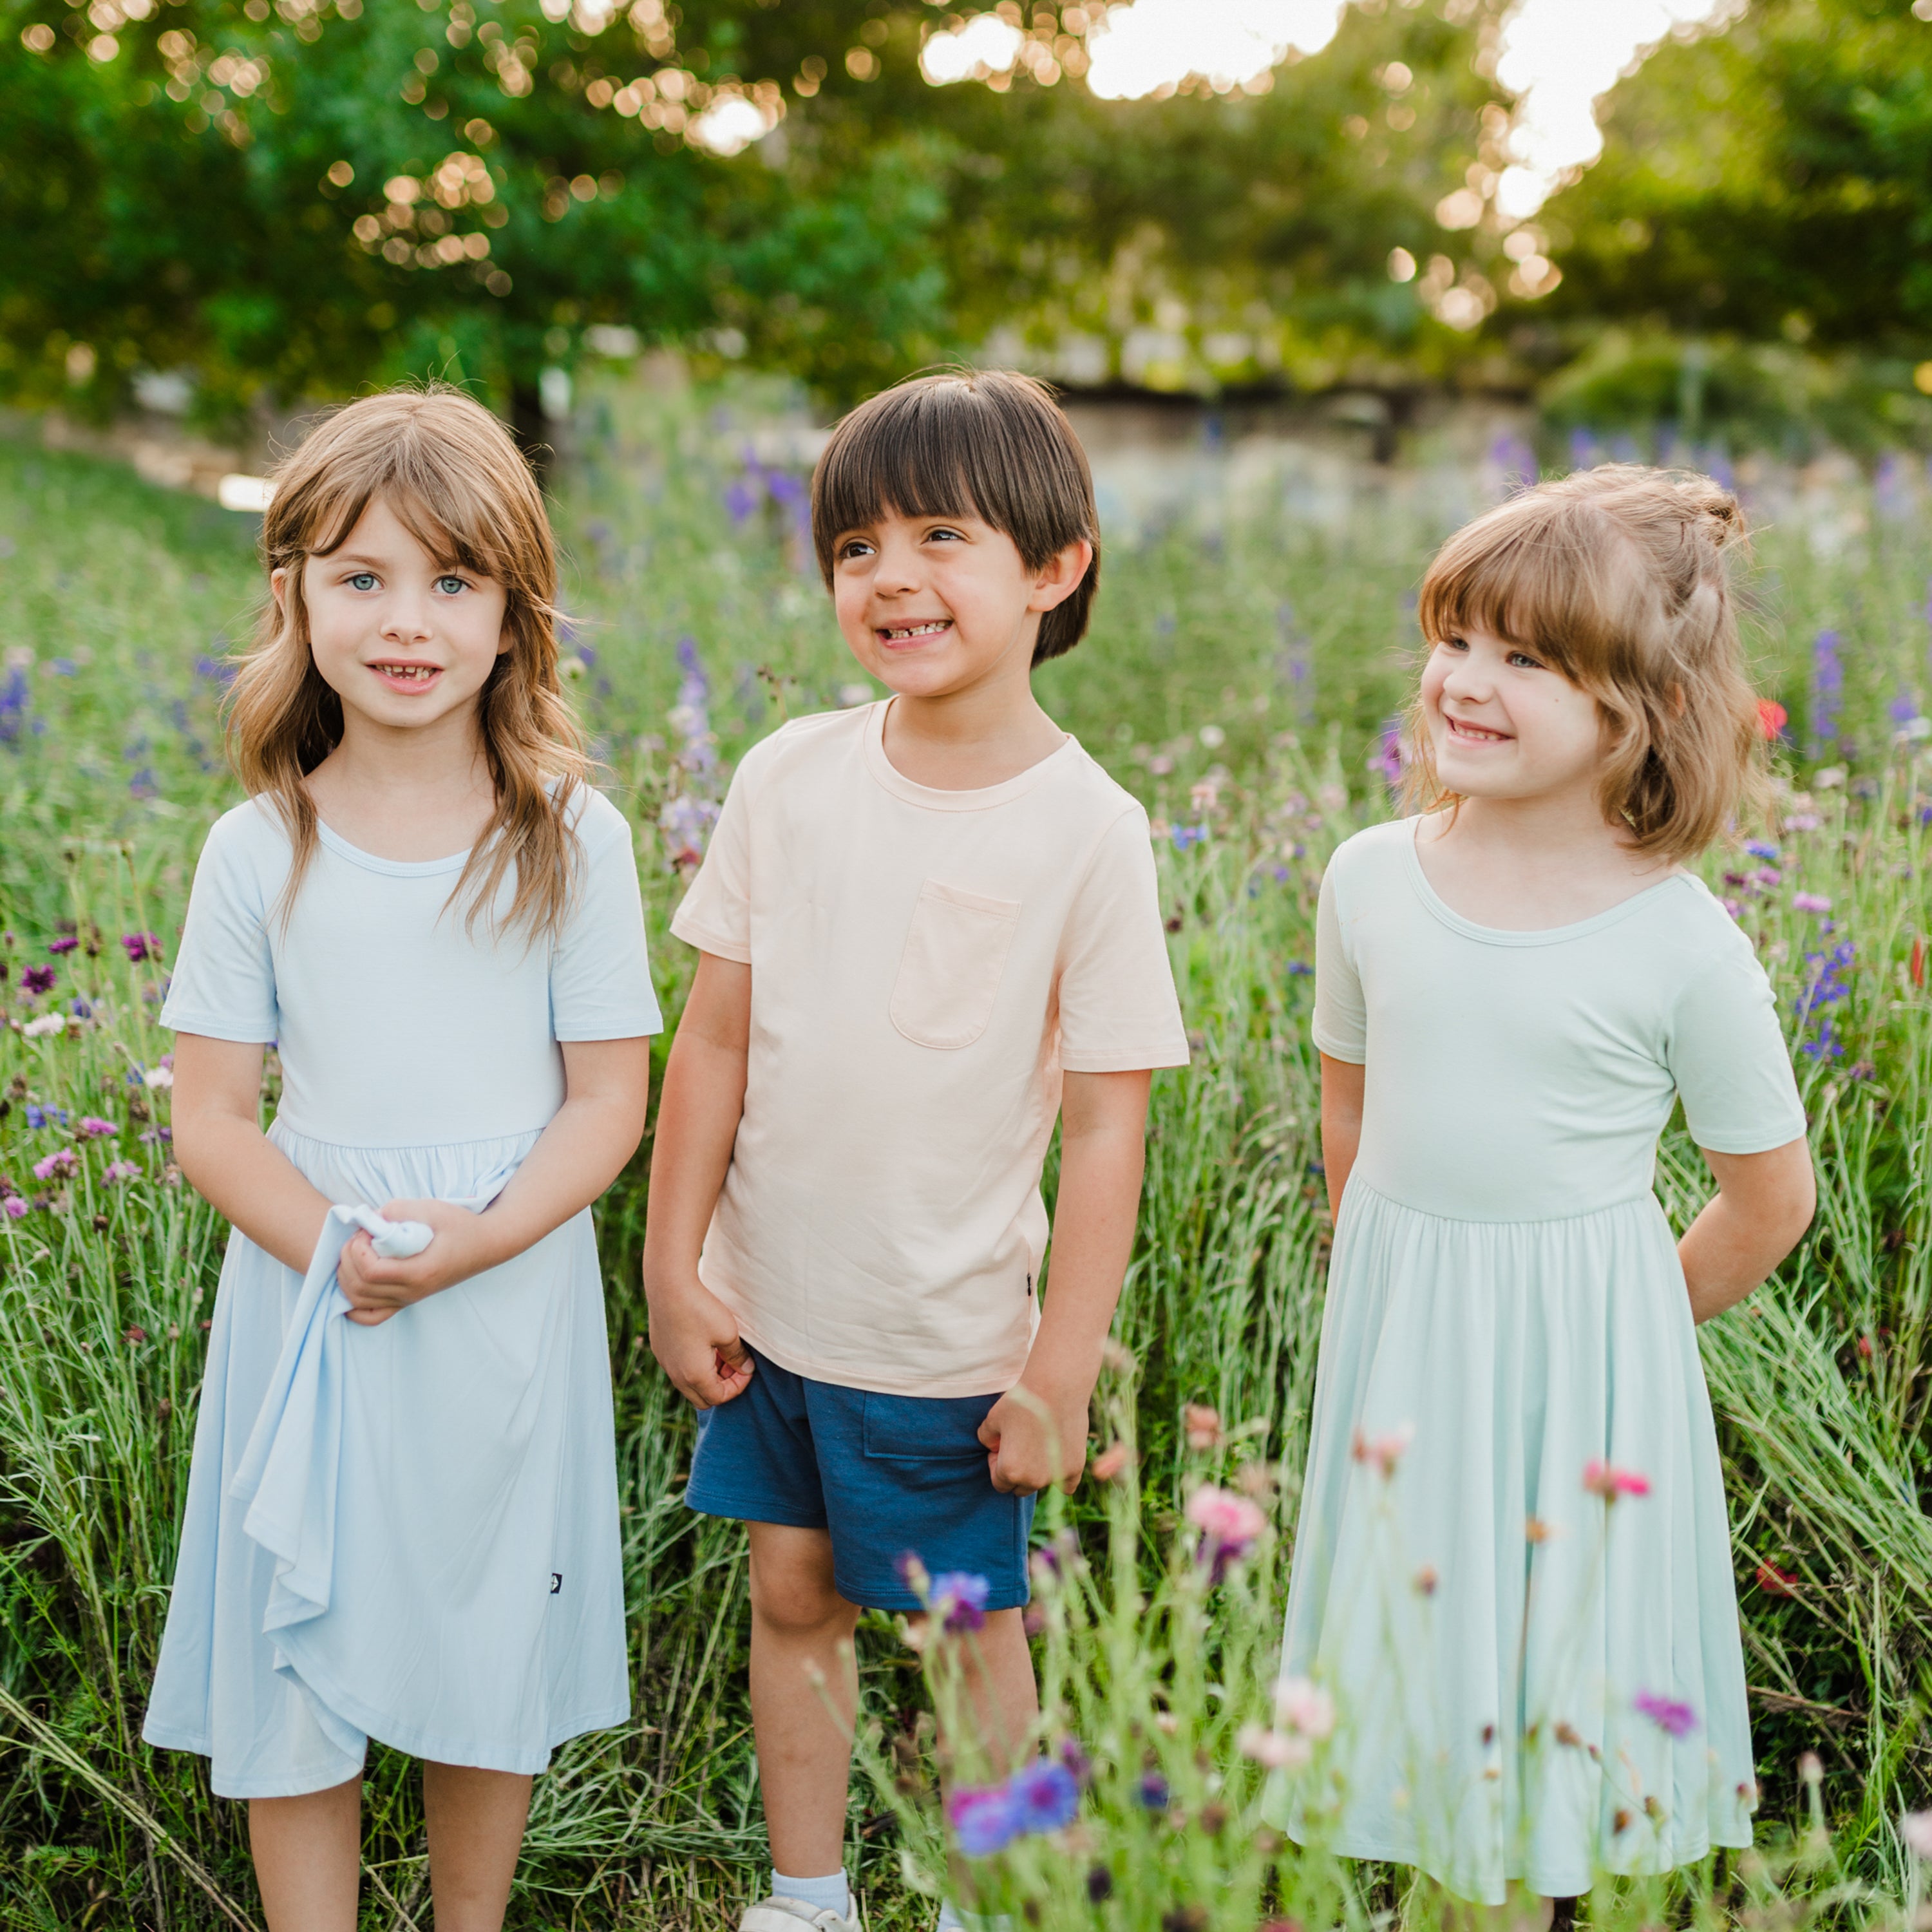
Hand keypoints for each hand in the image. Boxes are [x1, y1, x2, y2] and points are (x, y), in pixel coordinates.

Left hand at [337, 1199, 502, 1326]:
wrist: (488, 1245)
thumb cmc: (463, 1226)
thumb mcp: (434, 1209)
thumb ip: (399, 1209)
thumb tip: (371, 1217)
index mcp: (420, 1271)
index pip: (371, 1271)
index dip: (357, 1250)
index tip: (365, 1230)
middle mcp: (413, 1291)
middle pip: (360, 1288)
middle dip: (347, 1260)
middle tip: (358, 1237)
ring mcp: (410, 1299)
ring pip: (359, 1302)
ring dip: (346, 1277)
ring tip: (356, 1253)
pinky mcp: (408, 1300)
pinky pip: (371, 1315)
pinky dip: (353, 1305)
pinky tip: (353, 1285)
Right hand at [645, 1272, 753, 1408]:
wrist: (669, 1287)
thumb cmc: (701, 1311)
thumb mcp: (728, 1334)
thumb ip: (738, 1356)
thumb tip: (746, 1368)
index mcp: (695, 1377)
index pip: (720, 1397)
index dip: (738, 1386)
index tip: (747, 1367)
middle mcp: (676, 1375)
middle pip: (702, 1398)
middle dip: (721, 1387)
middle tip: (733, 1365)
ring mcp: (665, 1363)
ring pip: (689, 1384)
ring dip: (707, 1376)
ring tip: (721, 1352)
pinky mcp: (660, 1349)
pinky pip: (678, 1369)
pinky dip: (693, 1365)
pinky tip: (703, 1343)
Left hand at [978, 1378, 1089, 1495]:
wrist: (1056, 1387)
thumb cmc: (1022, 1401)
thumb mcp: (992, 1419)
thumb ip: (986, 1439)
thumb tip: (994, 1447)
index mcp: (1010, 1471)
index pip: (999, 1483)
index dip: (997, 1463)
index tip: (1003, 1445)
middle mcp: (1033, 1480)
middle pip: (1020, 1488)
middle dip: (1017, 1471)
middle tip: (1021, 1445)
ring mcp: (1056, 1476)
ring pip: (1041, 1485)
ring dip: (1037, 1473)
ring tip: (1038, 1444)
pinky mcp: (1075, 1468)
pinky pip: (1066, 1486)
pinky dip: (1061, 1477)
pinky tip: (1056, 1459)